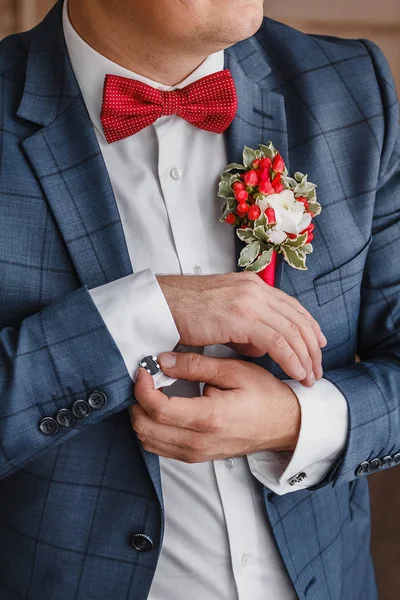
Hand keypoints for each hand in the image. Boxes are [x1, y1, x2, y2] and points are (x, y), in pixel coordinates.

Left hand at [130, 352, 300, 462]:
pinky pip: (161, 448)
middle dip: (136, 402)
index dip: (142, 388)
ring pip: (148, 441)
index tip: (143, 370)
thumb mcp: (233, 371)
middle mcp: (198, 442)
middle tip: (144, 380)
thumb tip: (163, 360)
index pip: (158, 409)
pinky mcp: (197, 457)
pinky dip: (152, 428)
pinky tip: (161, 408)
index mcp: (208, 418)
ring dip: (142, 416)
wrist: (286, 424)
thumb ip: (195, 365)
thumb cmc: (264, 396)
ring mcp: (196, 453)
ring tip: (151, 392)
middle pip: (145, 429)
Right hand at [158, 272, 325, 385]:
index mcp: (252, 285)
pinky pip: (277, 341)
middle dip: (312, 347)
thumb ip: (244, 328)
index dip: (310, 327)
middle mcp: (256, 289)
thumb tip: (257, 345)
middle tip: (318, 368)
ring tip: (310, 377)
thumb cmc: (184, 311)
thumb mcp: (222, 314)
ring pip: (292, 331)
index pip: (292, 306)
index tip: (318, 346)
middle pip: (298, 319)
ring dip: (306, 357)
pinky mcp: (242, 317)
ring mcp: (250, 301)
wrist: (160, 304)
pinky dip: (291, 359)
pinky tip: (297, 372)